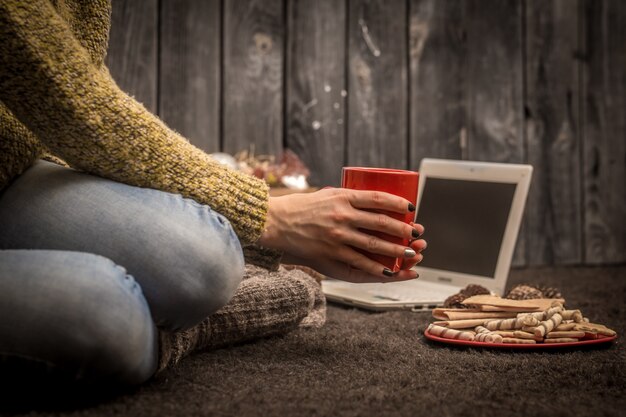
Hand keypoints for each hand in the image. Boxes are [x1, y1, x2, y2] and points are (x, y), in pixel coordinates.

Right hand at [257, 188, 426, 282]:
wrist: (276, 222)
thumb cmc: (301, 208)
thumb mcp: (327, 195)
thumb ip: (348, 199)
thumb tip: (373, 202)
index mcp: (343, 197)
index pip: (378, 198)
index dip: (399, 203)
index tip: (411, 207)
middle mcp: (342, 215)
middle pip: (382, 222)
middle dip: (404, 230)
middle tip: (417, 233)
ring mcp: (337, 236)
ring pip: (375, 244)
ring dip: (397, 250)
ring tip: (411, 253)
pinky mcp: (331, 253)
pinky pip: (359, 263)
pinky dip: (377, 268)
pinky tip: (390, 271)